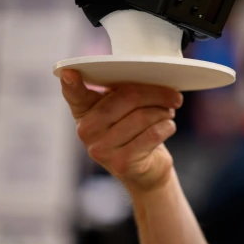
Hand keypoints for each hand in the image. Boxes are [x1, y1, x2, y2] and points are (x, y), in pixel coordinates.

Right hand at [60, 69, 182, 192]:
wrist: (146, 170)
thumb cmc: (136, 132)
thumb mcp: (125, 111)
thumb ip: (125, 92)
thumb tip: (151, 74)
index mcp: (85, 111)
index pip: (75, 95)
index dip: (71, 84)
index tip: (69, 73)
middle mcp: (86, 130)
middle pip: (126, 97)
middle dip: (156, 94)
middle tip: (174, 97)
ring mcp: (101, 149)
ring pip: (142, 116)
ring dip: (163, 112)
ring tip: (168, 113)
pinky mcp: (121, 163)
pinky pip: (152, 134)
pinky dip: (167, 126)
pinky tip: (168, 126)